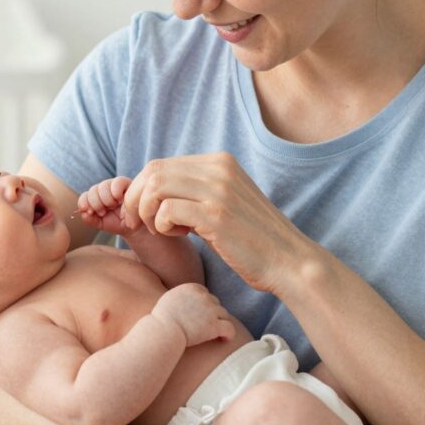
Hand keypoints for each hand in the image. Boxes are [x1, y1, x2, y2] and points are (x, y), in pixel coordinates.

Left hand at [77, 176, 144, 236]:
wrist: (134, 226)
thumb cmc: (117, 223)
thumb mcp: (101, 224)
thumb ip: (90, 219)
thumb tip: (83, 212)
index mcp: (95, 198)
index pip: (84, 196)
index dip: (84, 203)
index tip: (90, 212)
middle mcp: (103, 190)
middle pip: (93, 190)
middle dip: (96, 203)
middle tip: (104, 212)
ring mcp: (114, 186)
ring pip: (103, 186)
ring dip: (106, 199)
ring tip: (113, 207)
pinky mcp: (126, 183)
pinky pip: (117, 182)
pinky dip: (115, 191)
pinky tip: (119, 200)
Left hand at [122, 153, 317, 293]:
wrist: (288, 261)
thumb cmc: (251, 240)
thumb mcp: (222, 203)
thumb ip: (194, 192)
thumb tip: (153, 191)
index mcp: (219, 162)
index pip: (160, 164)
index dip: (141, 189)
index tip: (141, 213)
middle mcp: (218, 168)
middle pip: (153, 171)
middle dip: (136, 199)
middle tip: (140, 223)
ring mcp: (218, 190)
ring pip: (156, 187)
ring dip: (148, 212)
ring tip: (161, 230)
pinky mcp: (217, 215)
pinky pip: (167, 210)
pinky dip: (162, 225)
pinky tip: (179, 236)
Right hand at [151, 283, 234, 346]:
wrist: (164, 331)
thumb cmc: (161, 319)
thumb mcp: (169, 298)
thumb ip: (181, 296)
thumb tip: (184, 299)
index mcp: (193, 288)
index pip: (205, 293)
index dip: (204, 303)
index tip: (200, 314)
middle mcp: (204, 296)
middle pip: (215, 303)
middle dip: (212, 312)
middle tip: (206, 325)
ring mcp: (211, 311)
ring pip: (224, 314)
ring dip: (220, 322)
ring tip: (216, 333)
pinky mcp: (215, 326)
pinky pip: (230, 328)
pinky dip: (229, 334)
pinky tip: (225, 339)